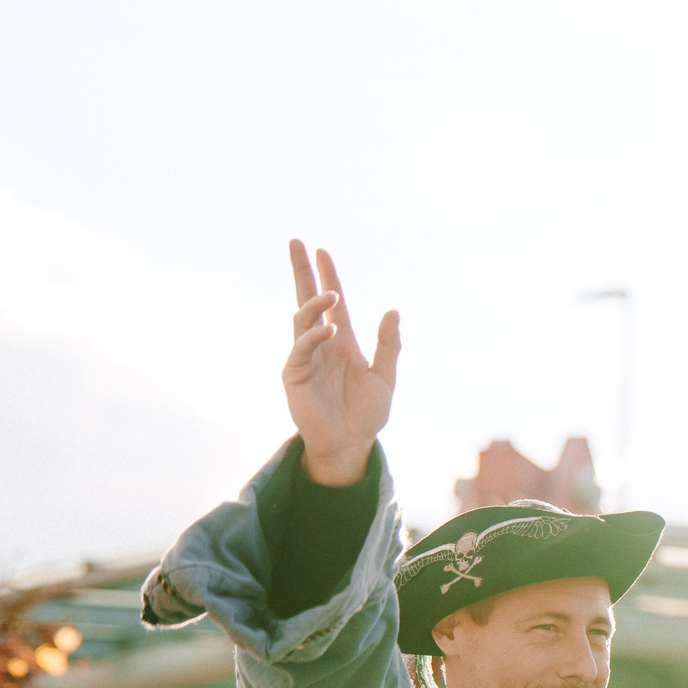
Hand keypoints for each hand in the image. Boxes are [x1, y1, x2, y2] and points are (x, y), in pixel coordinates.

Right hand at [283, 240, 400, 486]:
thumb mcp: (384, 377)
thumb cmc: (366, 414)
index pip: (334, 303)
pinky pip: (300, 349)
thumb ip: (389, 345)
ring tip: (331, 294)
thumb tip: (393, 310)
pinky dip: (314, 336)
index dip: (328, 277)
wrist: (351, 445)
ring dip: (315, 304)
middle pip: (308, 300)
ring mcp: (305, 358)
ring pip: (302, 319)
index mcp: (342, 342)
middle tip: (296, 242)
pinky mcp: (294, 375)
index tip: (321, 251)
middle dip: (302, 271)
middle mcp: (320, 345)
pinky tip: (330, 330)